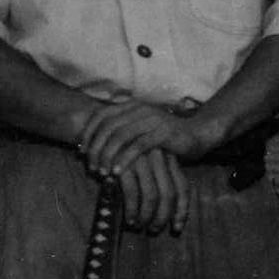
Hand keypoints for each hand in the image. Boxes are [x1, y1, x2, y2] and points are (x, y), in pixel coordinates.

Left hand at [78, 97, 212, 176]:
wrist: (197, 134)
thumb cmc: (163, 137)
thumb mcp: (137, 130)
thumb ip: (118, 133)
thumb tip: (89, 148)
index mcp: (130, 105)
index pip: (100, 115)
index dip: (88, 134)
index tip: (81, 152)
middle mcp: (139, 109)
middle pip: (107, 127)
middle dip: (95, 149)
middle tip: (91, 167)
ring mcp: (152, 119)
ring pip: (120, 136)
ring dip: (107, 156)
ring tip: (102, 172)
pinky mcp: (163, 132)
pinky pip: (138, 146)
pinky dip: (124, 160)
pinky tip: (117, 172)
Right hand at [112, 147, 187, 235]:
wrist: (98, 133)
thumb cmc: (122, 154)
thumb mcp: (144, 164)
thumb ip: (156, 181)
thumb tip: (164, 212)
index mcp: (168, 157)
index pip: (182, 187)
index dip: (182, 210)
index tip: (177, 228)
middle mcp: (158, 157)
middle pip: (169, 193)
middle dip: (163, 217)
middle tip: (153, 230)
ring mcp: (142, 160)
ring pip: (152, 195)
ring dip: (147, 216)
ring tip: (140, 226)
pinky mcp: (124, 165)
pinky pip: (132, 193)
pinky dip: (132, 210)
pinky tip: (129, 220)